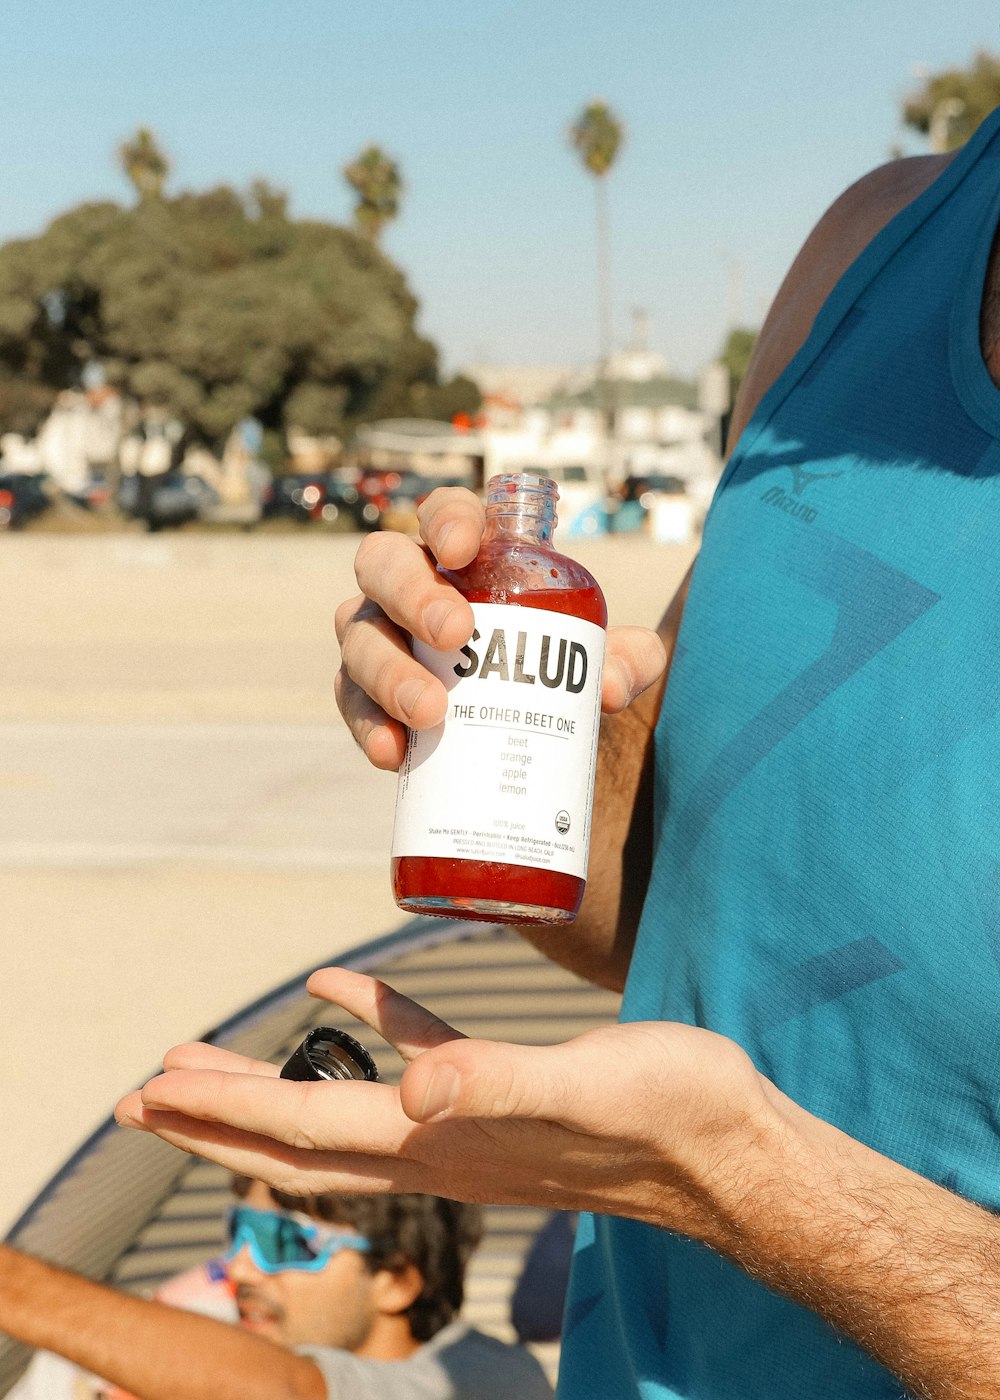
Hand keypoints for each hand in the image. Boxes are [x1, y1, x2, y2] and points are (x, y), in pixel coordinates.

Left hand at [115, 968, 779, 1244]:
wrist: (730, 1149)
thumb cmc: (666, 1119)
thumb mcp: (580, 1092)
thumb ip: (493, 1088)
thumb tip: (410, 1092)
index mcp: (441, 1142)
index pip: (304, 1127)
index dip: (224, 1107)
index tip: (151, 1091)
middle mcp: (439, 1143)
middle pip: (299, 1136)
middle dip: (217, 1118)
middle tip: (147, 1095)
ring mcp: (468, 1121)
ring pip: (341, 1106)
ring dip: (272, 1084)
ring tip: (215, 1061)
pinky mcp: (504, 1088)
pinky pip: (413, 1055)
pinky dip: (366, 1028)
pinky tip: (338, 997)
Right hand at [336, 487, 667, 769]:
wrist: (533, 732)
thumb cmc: (559, 666)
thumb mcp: (607, 660)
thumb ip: (629, 659)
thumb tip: (608, 686)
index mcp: (468, 555)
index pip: (445, 513)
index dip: (447, 519)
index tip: (463, 549)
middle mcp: (411, 585)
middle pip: (383, 564)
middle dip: (412, 593)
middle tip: (456, 634)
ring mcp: (380, 637)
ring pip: (358, 636)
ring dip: (388, 671)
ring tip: (430, 712)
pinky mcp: (366, 694)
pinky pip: (351, 703)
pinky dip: (368, 726)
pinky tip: (393, 753)